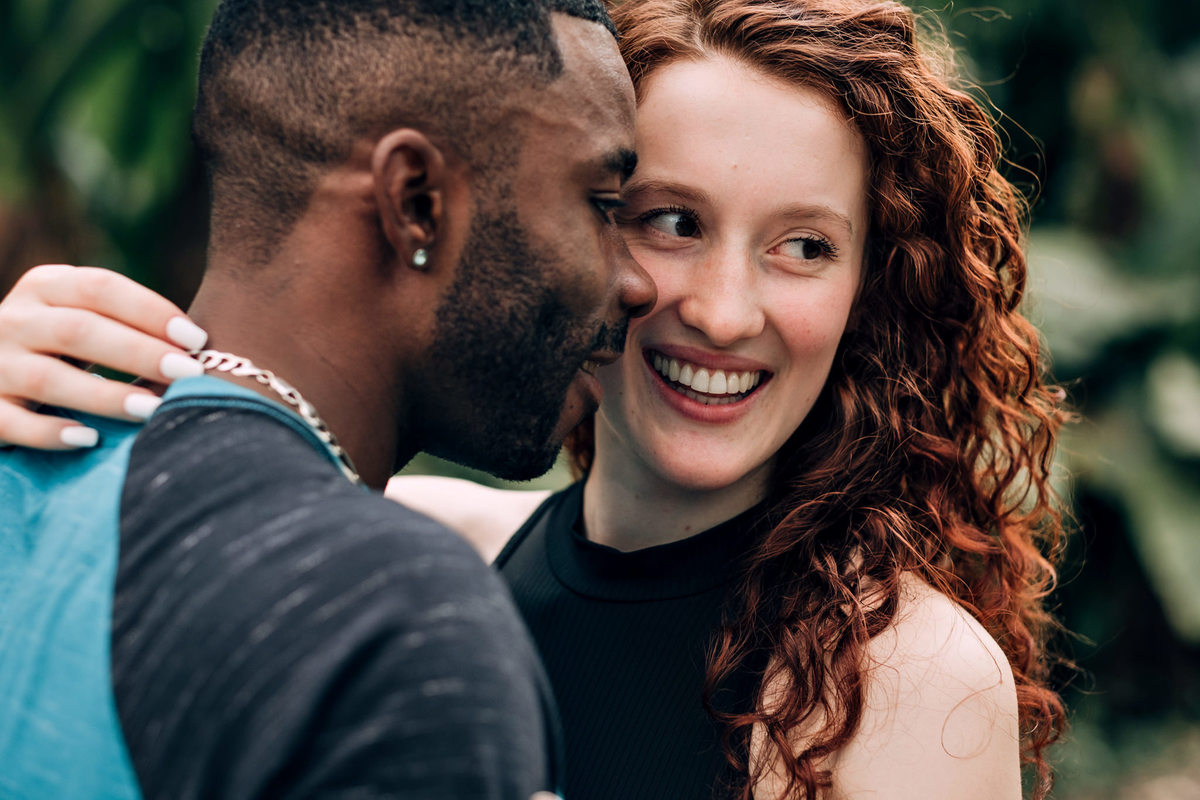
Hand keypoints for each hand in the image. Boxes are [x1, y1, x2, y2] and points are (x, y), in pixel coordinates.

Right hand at [0, 264, 208, 448]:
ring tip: (152, 410)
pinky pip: (12, 421)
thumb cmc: (57, 348)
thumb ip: (123, 324)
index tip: (196, 339)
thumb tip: (199, 350)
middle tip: (188, 373)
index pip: (100, 287)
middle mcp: (13, 319)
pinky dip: (49, 432)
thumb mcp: (80, 319)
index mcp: (45, 287)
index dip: (150, 310)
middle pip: (79, 330)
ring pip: (47, 377)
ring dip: (105, 395)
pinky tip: (88, 439)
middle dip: (138, 352)